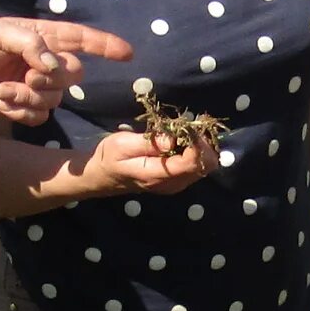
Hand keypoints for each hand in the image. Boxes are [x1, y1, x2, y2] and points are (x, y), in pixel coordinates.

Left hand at [0, 15, 135, 125]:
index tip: (127, 53)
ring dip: (29, 96)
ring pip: (55, 99)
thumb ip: (30, 43)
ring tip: (2, 90)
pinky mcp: (24, 108)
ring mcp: (35, 86)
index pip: (80, 39)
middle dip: (53, 78)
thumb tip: (53, 64)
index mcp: (42, 37)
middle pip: (73, 74)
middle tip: (28, 75)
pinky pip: (39, 116)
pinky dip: (21, 111)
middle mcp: (43, 62)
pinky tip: (1, 101)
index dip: (105, 45)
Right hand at [80, 128, 212, 196]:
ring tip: (186, 131)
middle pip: (206, 166)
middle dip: (204, 144)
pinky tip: (184, 140)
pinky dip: (197, 152)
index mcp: (158, 175)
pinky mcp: (177, 180)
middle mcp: (172, 184)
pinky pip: (197, 166)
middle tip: (191, 126)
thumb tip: (173, 138)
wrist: (104, 176)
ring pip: (205, 166)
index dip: (198, 143)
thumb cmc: (111, 157)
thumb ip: (149, 142)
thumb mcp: (123, 144)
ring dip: (202, 147)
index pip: (193, 162)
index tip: (189, 126)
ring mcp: (176, 184)